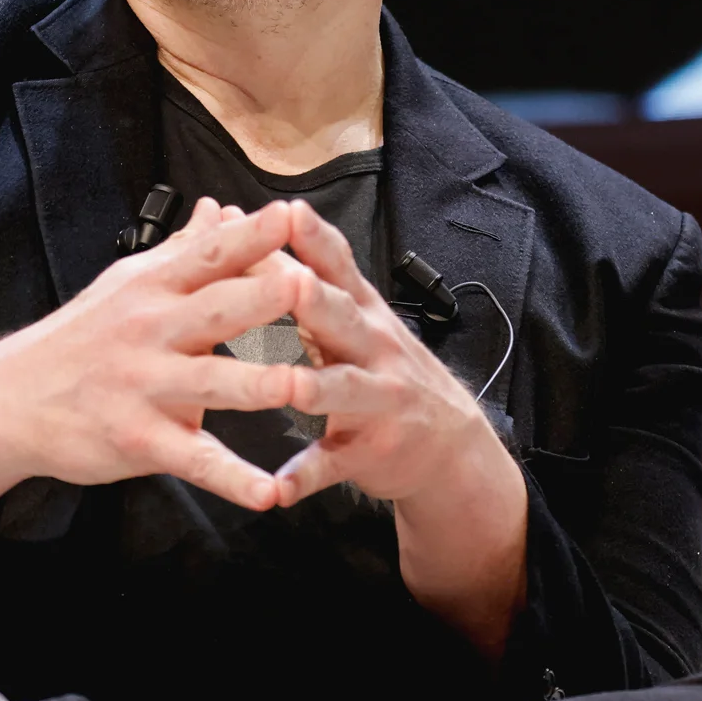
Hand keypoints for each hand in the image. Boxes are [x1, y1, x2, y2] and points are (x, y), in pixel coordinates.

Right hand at [0, 198, 299, 545]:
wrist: (11, 400)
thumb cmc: (82, 337)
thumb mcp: (128, 284)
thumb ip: (184, 250)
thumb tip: (221, 206)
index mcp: (155, 287)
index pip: (209, 254)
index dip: (250, 234)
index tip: (293, 214)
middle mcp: (153, 331)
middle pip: (216, 309)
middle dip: (262, 297)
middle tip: (308, 284)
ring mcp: (146, 387)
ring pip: (212, 382)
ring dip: (257, 384)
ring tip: (301, 385)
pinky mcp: (141, 441)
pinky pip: (194, 461)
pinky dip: (232, 479)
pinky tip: (270, 494)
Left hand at [269, 200, 528, 657]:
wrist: (447, 443)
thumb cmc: (381, 368)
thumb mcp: (357, 320)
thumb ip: (310, 279)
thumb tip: (253, 227)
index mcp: (363, 312)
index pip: (339, 267)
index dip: (315, 239)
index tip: (286, 210)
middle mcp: (374, 349)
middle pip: (343, 320)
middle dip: (316, 300)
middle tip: (289, 282)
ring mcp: (377, 401)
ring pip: (343, 390)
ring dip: (315, 388)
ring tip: (287, 387)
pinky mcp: (370, 450)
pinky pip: (334, 463)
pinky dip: (306, 476)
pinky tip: (278, 490)